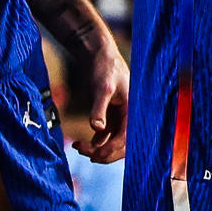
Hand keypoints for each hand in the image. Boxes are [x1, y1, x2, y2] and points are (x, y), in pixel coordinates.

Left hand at [73, 36, 130, 163]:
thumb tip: (98, 129)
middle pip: (121, 145)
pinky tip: (81, 143)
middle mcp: (129, 115)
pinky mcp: (112, 115)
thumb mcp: (102, 88)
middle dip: (104, 153)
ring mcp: (120, 116)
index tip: (95, 155)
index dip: (112, 149)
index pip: (126, 138)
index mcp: (133, 110)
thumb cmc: (104, 68)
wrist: (99, 55)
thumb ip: (99, 108)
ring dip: (98, 149)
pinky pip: (107, 136)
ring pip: (113, 142)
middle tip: (86, 154)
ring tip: (79, 147)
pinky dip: (96, 142)